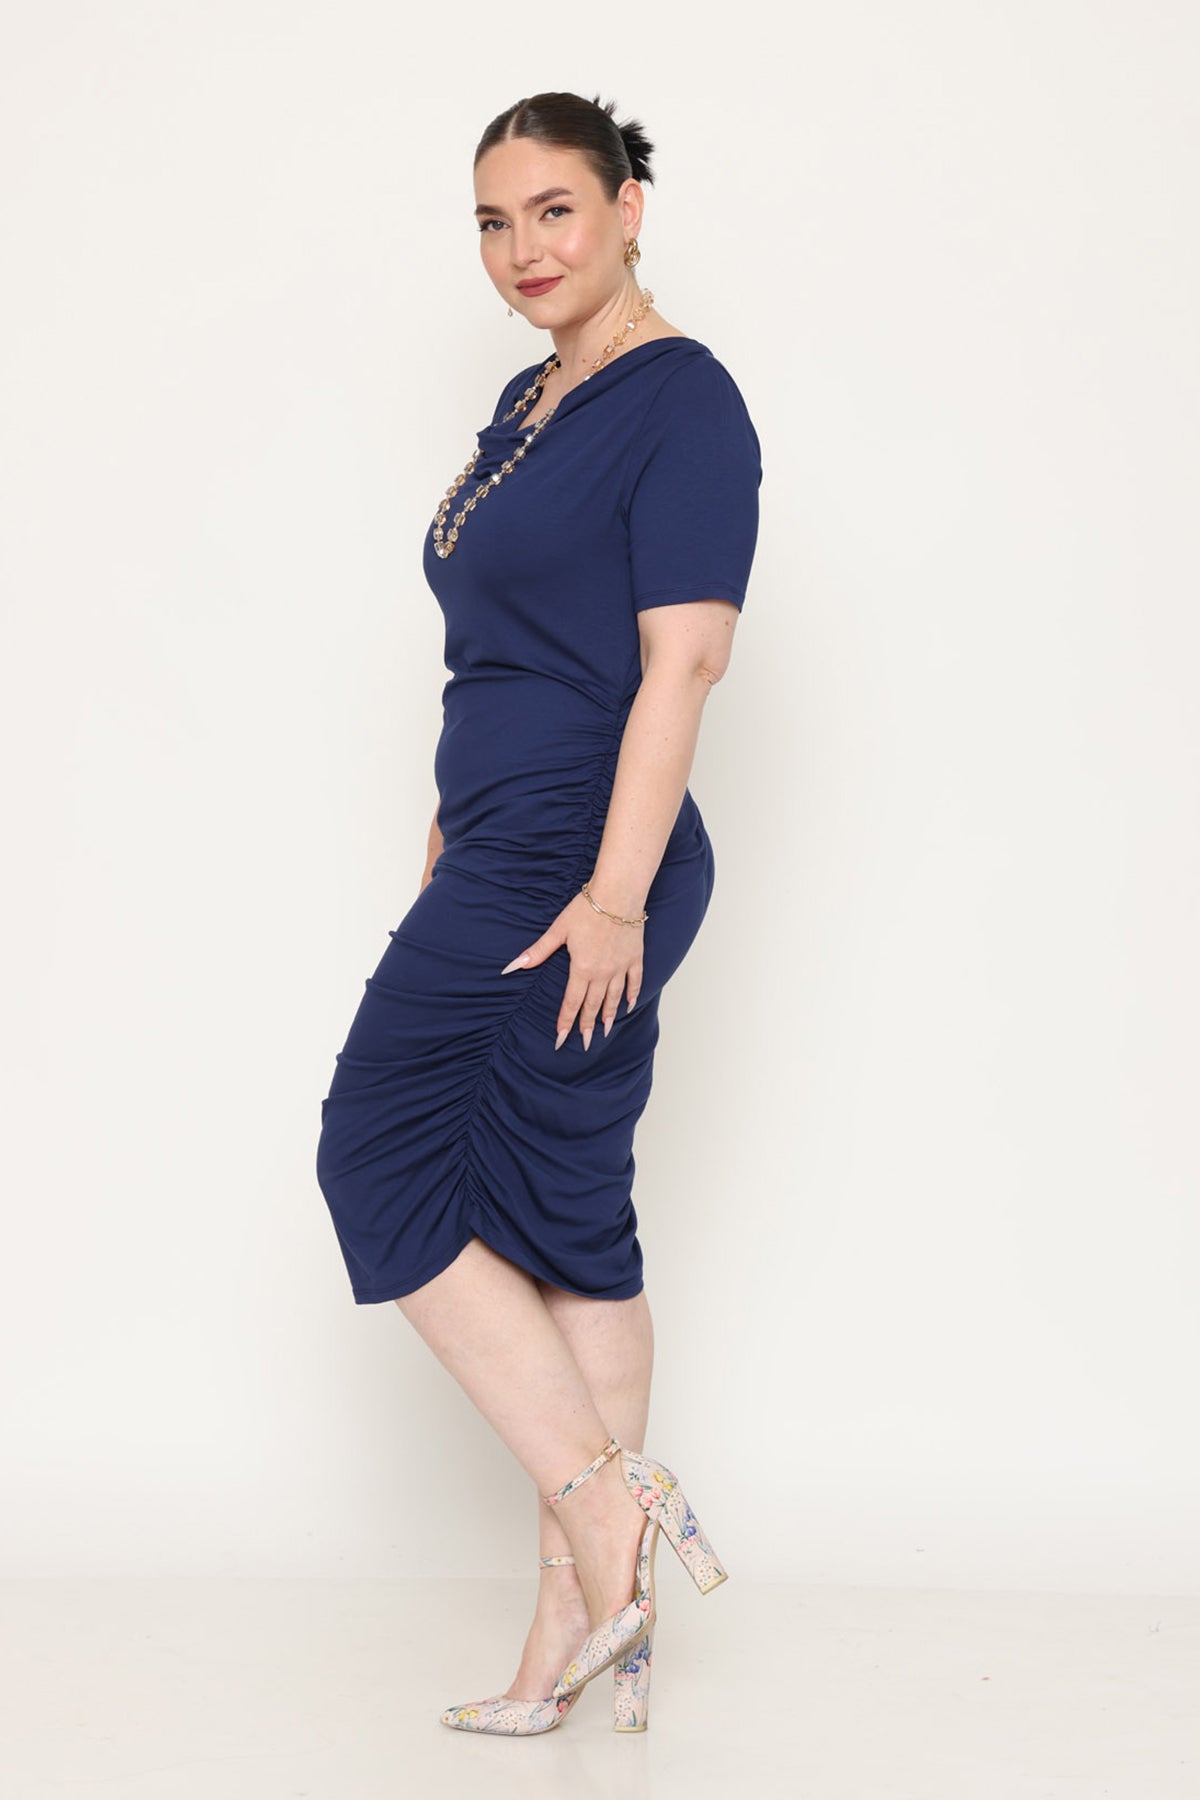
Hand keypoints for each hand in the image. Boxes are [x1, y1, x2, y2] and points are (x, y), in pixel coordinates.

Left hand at [501, 891, 643, 1050]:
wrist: (618, 894)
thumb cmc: (587, 909)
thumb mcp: (558, 930)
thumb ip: (538, 952)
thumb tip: (513, 966)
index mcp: (582, 968)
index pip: (571, 1002)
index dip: (565, 1022)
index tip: (561, 1039)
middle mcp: (602, 973)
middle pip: (593, 1005)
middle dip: (586, 1026)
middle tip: (585, 1044)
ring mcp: (621, 967)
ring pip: (614, 998)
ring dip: (609, 1016)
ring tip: (606, 1031)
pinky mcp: (634, 958)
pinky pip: (634, 982)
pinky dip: (632, 996)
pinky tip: (629, 1006)